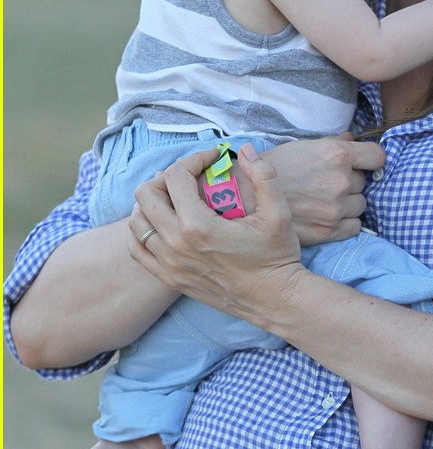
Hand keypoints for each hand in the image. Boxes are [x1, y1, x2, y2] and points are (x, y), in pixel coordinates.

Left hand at [128, 144, 303, 329]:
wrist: (274, 299)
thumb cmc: (277, 256)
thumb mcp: (279, 212)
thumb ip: (263, 175)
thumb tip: (244, 149)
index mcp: (198, 226)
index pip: (176, 176)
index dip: (194, 159)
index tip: (212, 159)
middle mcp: (175, 244)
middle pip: (146, 194)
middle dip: (168, 177)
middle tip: (191, 177)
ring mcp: (169, 264)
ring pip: (137, 220)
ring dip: (152, 202)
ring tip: (175, 197)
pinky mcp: (170, 277)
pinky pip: (137, 248)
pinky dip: (142, 230)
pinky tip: (161, 222)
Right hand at [268, 134, 385, 243]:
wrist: (246, 197)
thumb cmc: (273, 167)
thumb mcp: (303, 146)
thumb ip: (333, 144)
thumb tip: (353, 139)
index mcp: (337, 155)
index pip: (377, 157)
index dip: (370, 160)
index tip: (364, 163)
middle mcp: (340, 181)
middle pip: (362, 182)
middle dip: (348, 182)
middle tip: (325, 183)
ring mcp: (336, 208)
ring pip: (360, 204)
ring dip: (347, 203)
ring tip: (323, 200)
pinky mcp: (329, 231)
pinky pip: (354, 226)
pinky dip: (344, 222)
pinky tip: (326, 216)